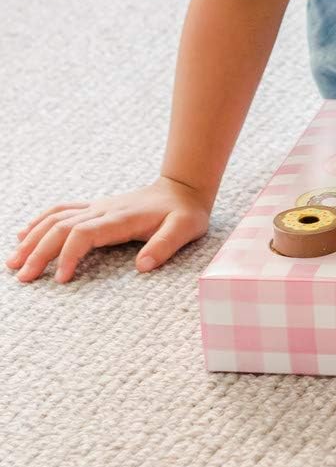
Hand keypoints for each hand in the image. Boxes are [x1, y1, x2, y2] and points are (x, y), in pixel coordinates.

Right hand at [7, 176, 211, 282]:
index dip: (68, 254)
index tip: (60, 279)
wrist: (184, 188)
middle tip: (23, 278)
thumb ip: (166, 245)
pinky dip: (40, 221)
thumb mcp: (186, 228)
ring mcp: (97, 206)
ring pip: (56, 218)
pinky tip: (24, 235)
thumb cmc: (185, 212)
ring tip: (14, 262)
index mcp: (121, 218)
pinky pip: (61, 210)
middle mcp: (103, 210)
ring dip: (33, 239)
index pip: (83, 233)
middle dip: (39, 252)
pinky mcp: (95, 207)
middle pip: (61, 227)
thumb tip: (143, 266)